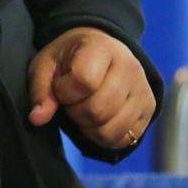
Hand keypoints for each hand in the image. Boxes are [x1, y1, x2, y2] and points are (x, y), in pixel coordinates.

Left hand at [28, 27, 154, 150]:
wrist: (102, 49)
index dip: (64, 92)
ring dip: (89, 128)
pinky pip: (125, 139)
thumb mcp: (46, 65)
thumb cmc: (70, 58)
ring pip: (111, 129)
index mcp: (102, 48)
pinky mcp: (150, 109)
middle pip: (98, 110)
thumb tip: (37, 119)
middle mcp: (130, 66)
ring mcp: (143, 89)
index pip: (84, 82)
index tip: (61, 86)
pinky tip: (98, 121)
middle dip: (75, 113)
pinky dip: (105, 137)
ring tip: (84, 110)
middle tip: (72, 102)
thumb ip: (40, 90)